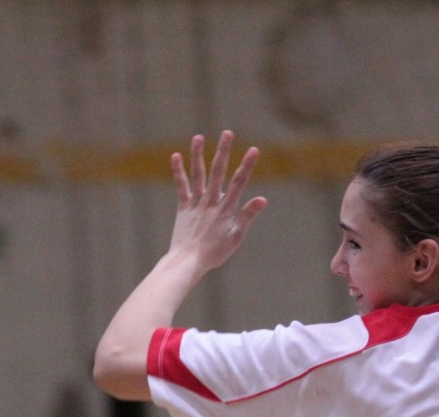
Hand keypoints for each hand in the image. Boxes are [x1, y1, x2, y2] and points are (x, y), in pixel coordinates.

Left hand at [168, 130, 267, 272]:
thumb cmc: (215, 252)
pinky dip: (178, 171)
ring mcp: (196, 203)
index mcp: (226, 209)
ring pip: (197, 174)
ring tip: (198, 137)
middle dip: (223, 151)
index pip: (239, 182)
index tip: (254, 149)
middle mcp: (210, 202)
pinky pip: (181, 186)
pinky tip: (176, 156)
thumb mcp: (236, 237)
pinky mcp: (183, 207)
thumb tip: (262, 199)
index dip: (247, 165)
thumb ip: (248, 216)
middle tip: (228, 133)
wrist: (188, 261)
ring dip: (198, 155)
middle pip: (218, 172)